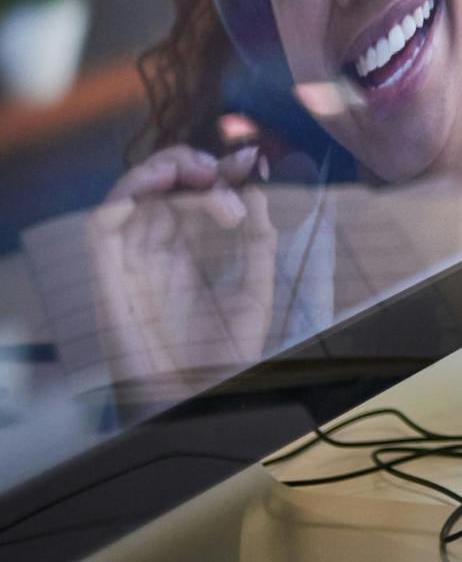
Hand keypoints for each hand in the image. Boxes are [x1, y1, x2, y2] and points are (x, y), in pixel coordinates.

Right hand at [88, 145, 277, 402]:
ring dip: (163, 171)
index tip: (252, 161)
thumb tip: (259, 187)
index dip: (218, 171)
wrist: (200, 400)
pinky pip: (101, 226)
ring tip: (203, 176)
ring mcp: (130, 262)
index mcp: (187, 252)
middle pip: (160, 187)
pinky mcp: (108, 277)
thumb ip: (258, 240)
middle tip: (226, 172)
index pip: (193, 194)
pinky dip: (124, 196)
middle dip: (194, 165)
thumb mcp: (256, 289)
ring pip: (129, 195)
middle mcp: (155, 251)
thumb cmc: (223, 355)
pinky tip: (161, 188)